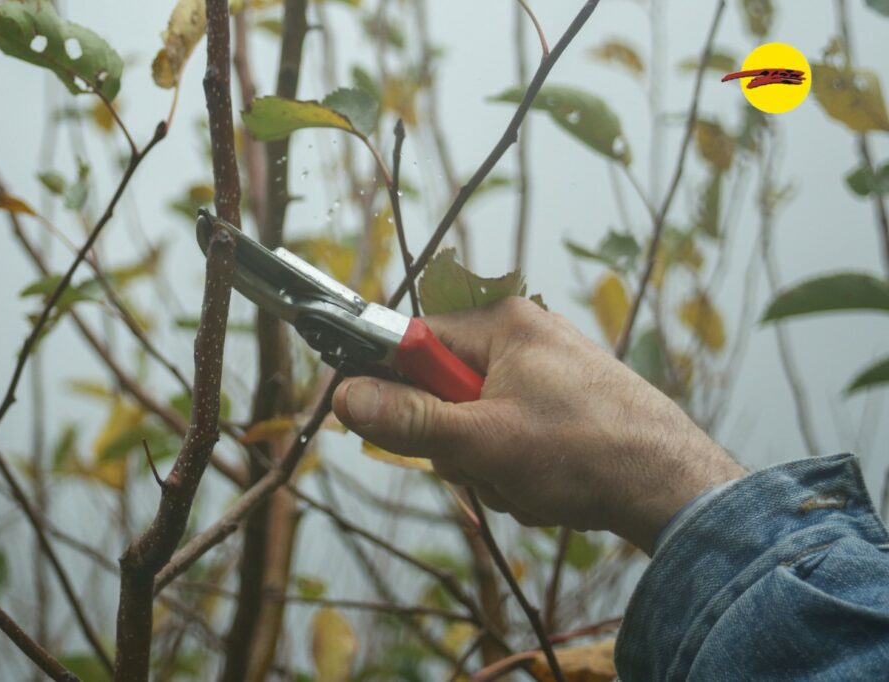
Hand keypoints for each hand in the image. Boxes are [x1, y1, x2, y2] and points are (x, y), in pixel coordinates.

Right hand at [332, 297, 744, 553]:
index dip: (393, 385)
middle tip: (487, 463)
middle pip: (444, 391)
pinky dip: (517, 472)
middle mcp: (524, 340)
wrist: (674, 488)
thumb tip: (346, 398)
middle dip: (457, 443)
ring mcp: (545, 376)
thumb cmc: (587, 451)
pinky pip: (509, 439)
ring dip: (488, 466)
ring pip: (475, 426)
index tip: (382, 421)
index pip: (414, 342)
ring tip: (527, 480)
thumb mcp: (484, 441)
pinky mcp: (562, 408)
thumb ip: (410, 420)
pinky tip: (548, 487)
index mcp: (503, 325)